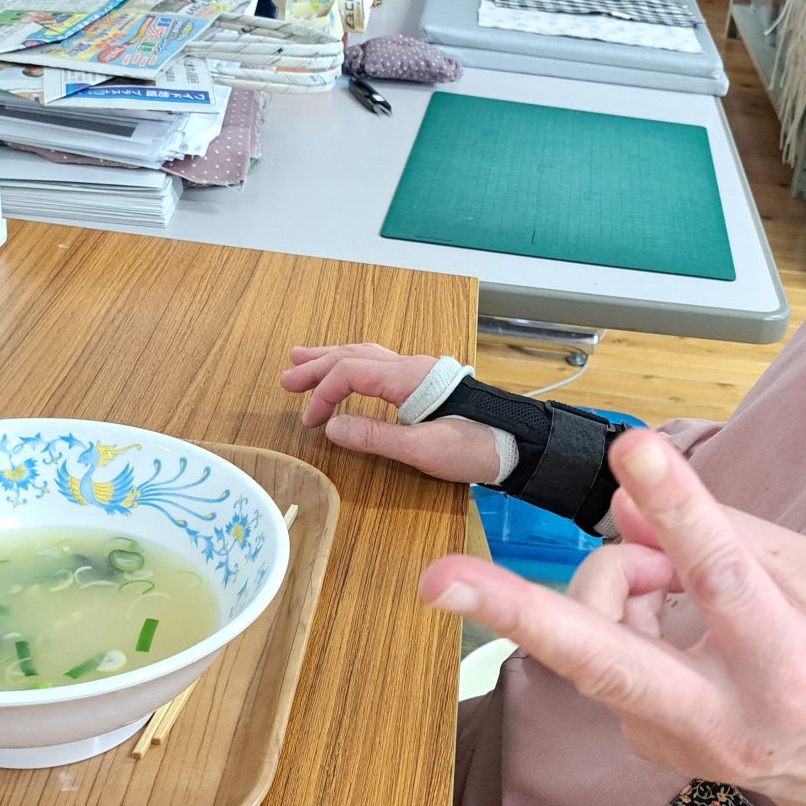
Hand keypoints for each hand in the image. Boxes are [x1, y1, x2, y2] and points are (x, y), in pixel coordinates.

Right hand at [279, 344, 501, 483]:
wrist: (519, 445)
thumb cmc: (476, 448)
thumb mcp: (423, 450)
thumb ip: (376, 437)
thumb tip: (332, 429)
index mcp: (408, 379)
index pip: (350, 373)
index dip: (323, 393)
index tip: (310, 422)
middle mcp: (411, 367)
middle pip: (354, 356)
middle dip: (317, 364)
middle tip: (286, 377)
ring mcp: (420, 372)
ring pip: (368, 355)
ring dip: (334, 358)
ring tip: (304, 359)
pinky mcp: (427, 384)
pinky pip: (381, 364)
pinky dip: (356, 365)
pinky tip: (350, 373)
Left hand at [418, 430, 805, 805]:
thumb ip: (727, 534)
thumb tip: (625, 505)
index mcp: (788, 666)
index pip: (721, 576)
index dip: (674, 510)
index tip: (632, 452)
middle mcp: (719, 716)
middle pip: (602, 657)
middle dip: (514, 612)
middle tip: (438, 578)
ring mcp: (668, 741)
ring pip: (599, 627)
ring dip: (626, 581)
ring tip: (679, 587)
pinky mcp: (640, 744)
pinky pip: (612, 646)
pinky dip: (637, 615)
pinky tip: (683, 630)